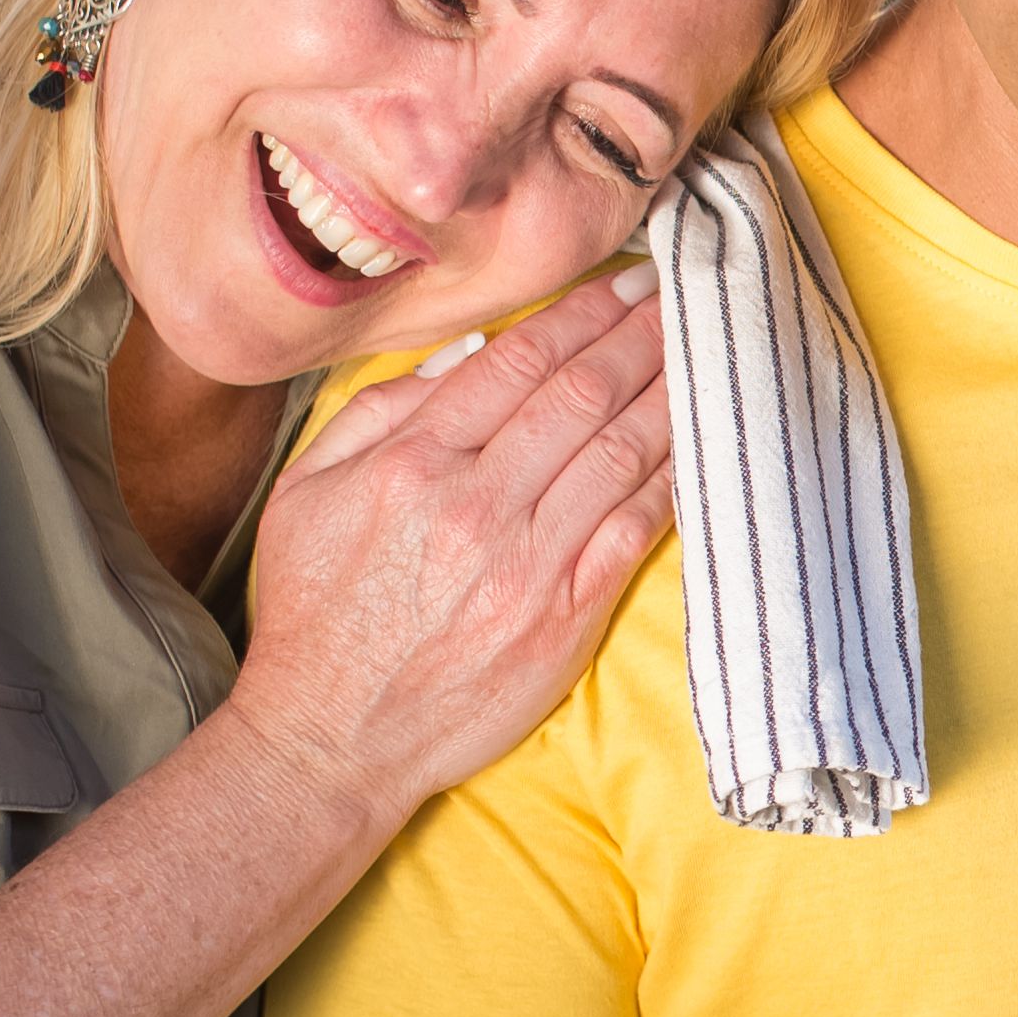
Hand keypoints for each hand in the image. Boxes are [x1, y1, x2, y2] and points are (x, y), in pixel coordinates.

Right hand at [230, 285, 678, 808]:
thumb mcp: (308, 492)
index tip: (627, 280)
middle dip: (642, 335)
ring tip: (710, 350)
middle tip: (689, 294)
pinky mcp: (564, 618)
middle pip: (582, 394)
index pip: (519, 361)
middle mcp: (476, 504)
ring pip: (620, 453)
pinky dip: (673, 481)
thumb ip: (380, 412)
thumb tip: (465, 353)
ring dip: (672, 394)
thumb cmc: (317, 613)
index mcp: (413, 462)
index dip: (584, 312)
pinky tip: (704, 444)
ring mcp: (527, 564)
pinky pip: (634, 532)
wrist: (331, 737)